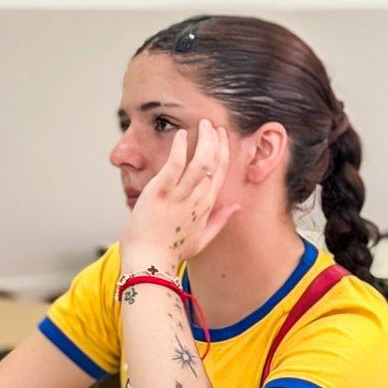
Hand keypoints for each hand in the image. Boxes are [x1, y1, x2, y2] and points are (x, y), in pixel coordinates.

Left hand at [120, 120, 239, 272]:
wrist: (150, 263)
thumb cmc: (170, 252)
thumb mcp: (202, 238)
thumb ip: (220, 220)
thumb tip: (237, 207)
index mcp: (206, 208)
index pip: (221, 173)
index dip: (224, 152)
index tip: (222, 137)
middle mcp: (197, 199)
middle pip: (214, 163)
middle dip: (216, 140)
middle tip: (213, 124)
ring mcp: (179, 195)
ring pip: (200, 161)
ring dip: (204, 139)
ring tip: (202, 124)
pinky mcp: (160, 192)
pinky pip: (174, 164)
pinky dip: (179, 147)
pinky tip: (181, 134)